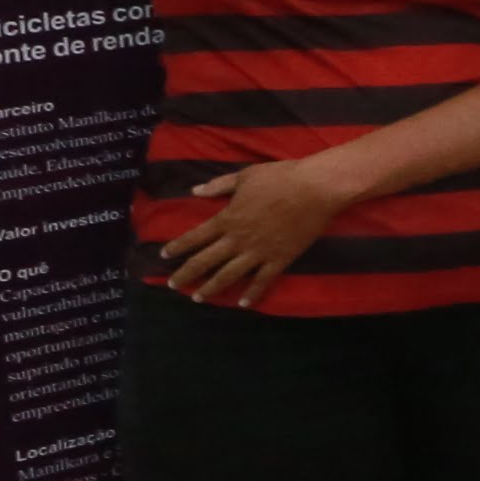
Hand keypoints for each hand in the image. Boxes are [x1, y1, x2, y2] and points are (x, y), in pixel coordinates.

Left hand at [157, 156, 359, 304]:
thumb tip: (195, 191)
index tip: (163, 255)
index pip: (195, 237)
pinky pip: (263, 281)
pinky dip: (252, 294)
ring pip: (229, 275)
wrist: (316, 189)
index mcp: (227, 219)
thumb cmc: (280, 178)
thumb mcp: (245, 176)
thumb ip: (219, 186)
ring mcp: (258, 252)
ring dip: (211, 288)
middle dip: (186, 274)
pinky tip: (243, 304)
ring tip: (198, 298)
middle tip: (172, 285)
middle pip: (205, 261)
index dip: (177, 247)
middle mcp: (237, 239)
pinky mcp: (279, 259)